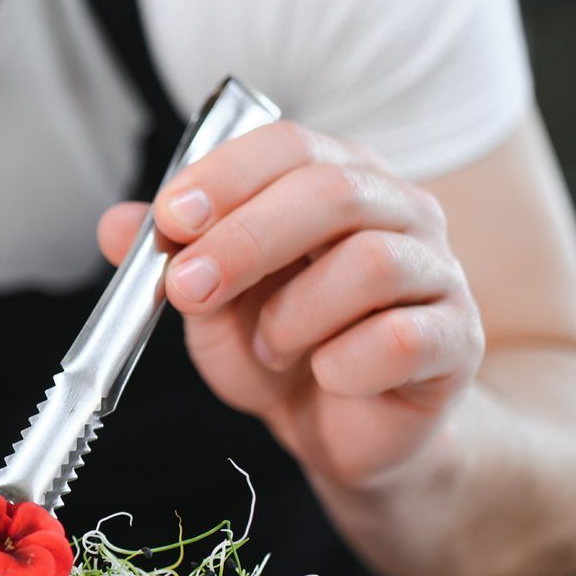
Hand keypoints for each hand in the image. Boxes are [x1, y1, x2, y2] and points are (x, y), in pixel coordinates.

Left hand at [97, 121, 485, 492]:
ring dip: (293, 315)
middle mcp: (398, 210)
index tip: (171, 219)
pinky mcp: (459, 339)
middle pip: (332, 191)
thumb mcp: (209, 302)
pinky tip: (327, 376)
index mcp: (335, 178)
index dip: (225, 177)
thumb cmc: (278, 348)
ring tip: (272, 347)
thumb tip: (116, 224)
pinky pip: (401, 339)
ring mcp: (439, 271)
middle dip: (246, 240)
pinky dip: (344, 364)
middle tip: (188, 289)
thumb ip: (170, 258)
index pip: (288, 145)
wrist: (340, 430)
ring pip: (369, 264)